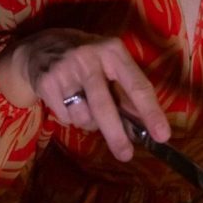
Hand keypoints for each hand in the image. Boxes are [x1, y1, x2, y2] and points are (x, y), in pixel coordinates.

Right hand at [0, 29, 170, 161]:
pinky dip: (71, 118)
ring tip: (86, 107)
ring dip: (89, 123)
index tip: (162, 135)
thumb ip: (127, 92)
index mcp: (113, 51)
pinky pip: (65, 117)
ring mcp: (65, 70)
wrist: (39, 47)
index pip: (137, 85)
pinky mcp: (47, 83)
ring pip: (83, 116)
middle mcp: (89, 57)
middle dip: (117, 135)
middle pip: (105, 106)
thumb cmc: (86, 59)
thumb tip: (144, 127)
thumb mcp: (110, 64)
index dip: (151, 112)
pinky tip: (67, 101)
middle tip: (126, 155)